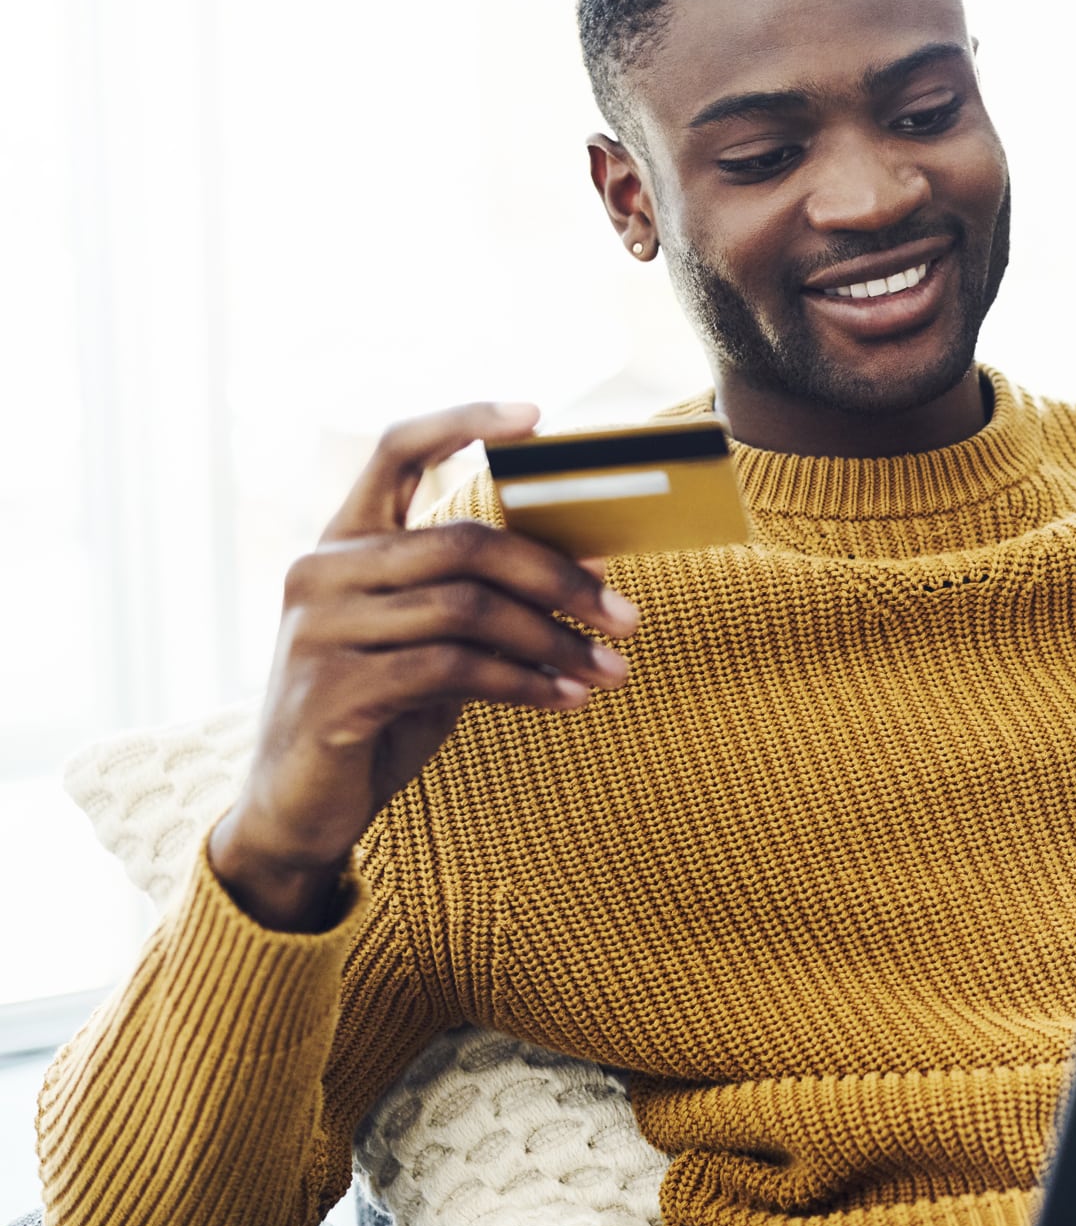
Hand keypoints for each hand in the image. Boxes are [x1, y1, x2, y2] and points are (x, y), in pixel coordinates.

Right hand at [209, 402, 640, 930]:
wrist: (298, 809)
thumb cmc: (378, 711)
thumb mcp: (430, 639)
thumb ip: (481, 592)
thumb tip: (591, 556)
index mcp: (343, 541)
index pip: (394, 450)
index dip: (464, 420)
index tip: (538, 417)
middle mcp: (321, 570)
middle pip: (465, 542)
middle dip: (559, 579)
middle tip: (627, 617)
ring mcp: (320, 629)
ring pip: (468, 610)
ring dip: (555, 643)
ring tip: (610, 671)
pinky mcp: (334, 692)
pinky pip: (455, 670)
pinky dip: (525, 684)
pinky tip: (566, 700)